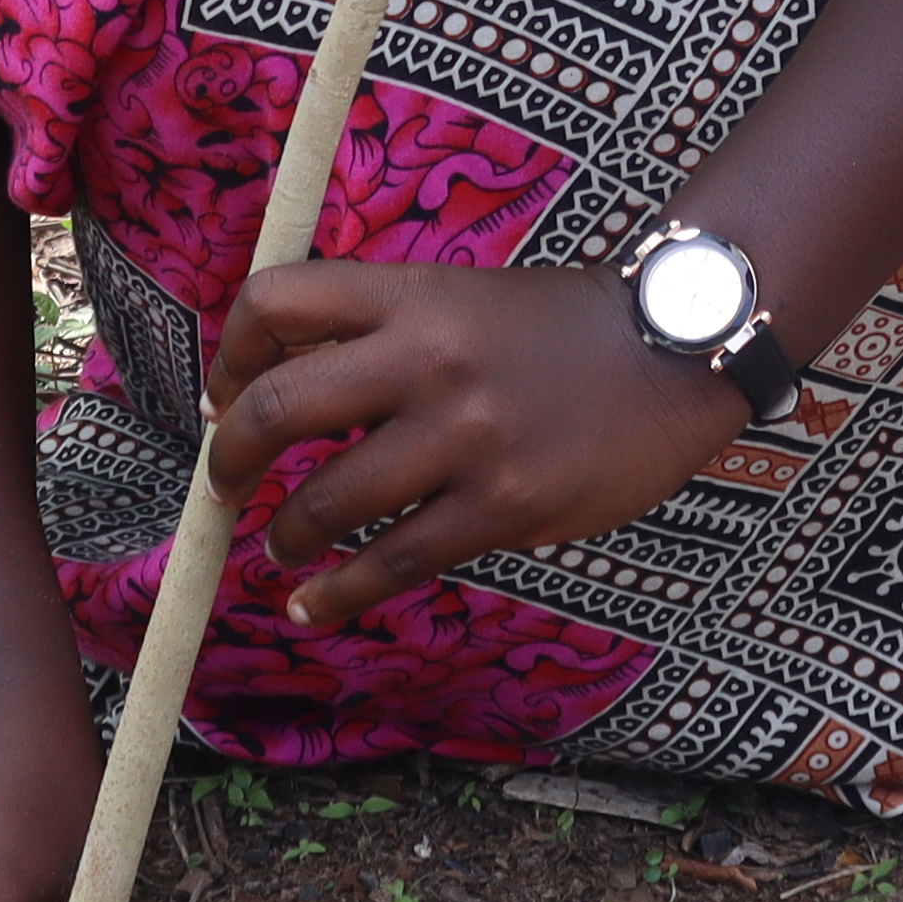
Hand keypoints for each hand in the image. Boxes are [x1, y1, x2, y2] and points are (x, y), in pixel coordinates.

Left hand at [205, 257, 753, 634]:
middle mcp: (428, 359)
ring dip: (284, 536)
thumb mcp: (466, 296)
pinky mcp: (503, 504)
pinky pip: (394, 563)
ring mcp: (465, 437)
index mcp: (414, 295)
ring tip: (281, 549)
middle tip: (225, 487)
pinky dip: (338, 594)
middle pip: (279, 409)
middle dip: (230, 461)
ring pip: (327, 503)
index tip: (226, 399)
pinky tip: (313, 606)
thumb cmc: (563, 327)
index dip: (230, 356)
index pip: (277, 304)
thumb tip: (285, 390)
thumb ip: (385, 331)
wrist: (677, 351)